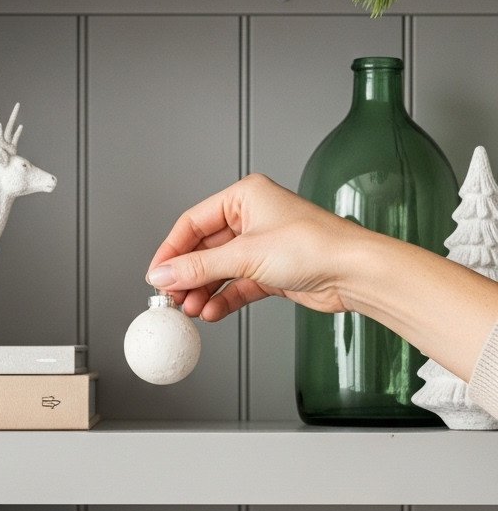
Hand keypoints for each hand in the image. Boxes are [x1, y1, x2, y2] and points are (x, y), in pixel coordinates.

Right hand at [146, 174, 365, 320]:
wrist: (353, 272)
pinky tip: (211, 313)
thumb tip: (164, 275)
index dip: (171, 250)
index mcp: (244, 197)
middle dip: (187, 277)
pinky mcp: (272, 272)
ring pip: (220, 271)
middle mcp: (252, 218)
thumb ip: (200, 268)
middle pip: (204, 249)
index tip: (156, 276)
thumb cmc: (314, 246)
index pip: (193, 222)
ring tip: (189, 311)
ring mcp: (262, 246)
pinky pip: (237, 286)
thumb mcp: (246, 255)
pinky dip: (223, 300)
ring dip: (203, 292)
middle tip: (171, 298)